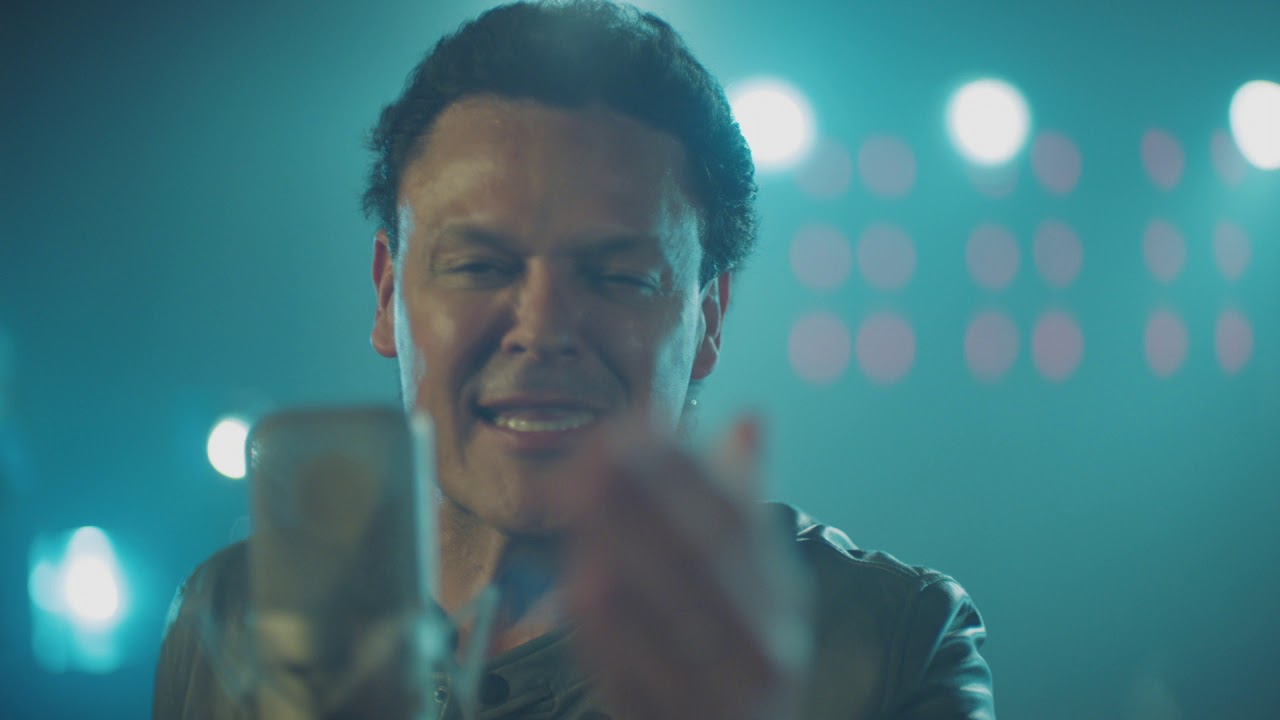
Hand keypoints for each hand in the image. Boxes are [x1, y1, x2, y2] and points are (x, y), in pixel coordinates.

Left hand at [557, 416, 812, 719]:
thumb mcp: (754, 591)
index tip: (635, 426)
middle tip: (597, 452)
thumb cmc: (733, 664)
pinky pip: (642, 677)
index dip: (686, 466)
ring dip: (623, 550)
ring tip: (580, 503)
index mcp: (781, 600)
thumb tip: (752, 417)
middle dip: (649, 497)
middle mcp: (766, 645)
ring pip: (675, 614)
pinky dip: (610, 629)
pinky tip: (580, 589)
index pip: (738, 519)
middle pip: (705, 557)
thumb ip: (742, 512)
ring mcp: (729, 692)